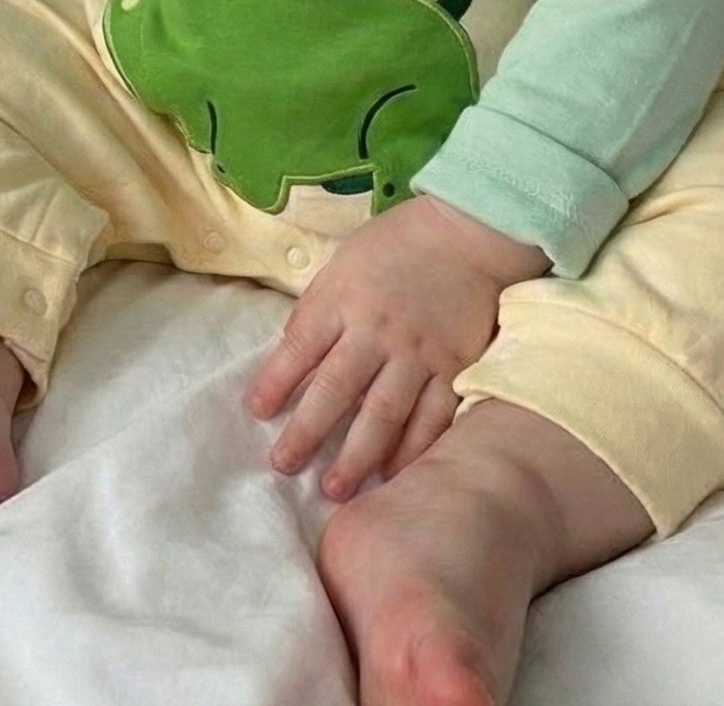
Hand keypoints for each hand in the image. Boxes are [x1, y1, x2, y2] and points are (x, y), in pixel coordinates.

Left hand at [245, 194, 551, 498]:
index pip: (299, 349)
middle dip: (306, 433)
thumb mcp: (343, 264)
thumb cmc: (396, 245)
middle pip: (335, 391)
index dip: (275, 383)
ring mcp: (418, 354)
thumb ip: (319, 309)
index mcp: (343, 300)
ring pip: (382, 415)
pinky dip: (412, 451)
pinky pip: (431, 419)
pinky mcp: (455, 368)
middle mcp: (376, 331)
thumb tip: (291, 354)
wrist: (467, 233)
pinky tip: (394, 477)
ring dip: (355, 456)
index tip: (256, 412)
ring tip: (335, 490)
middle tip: (284, 466)